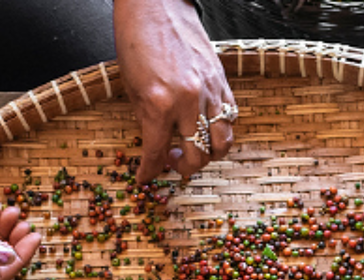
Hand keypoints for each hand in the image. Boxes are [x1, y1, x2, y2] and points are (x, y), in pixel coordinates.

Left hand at [115, 0, 235, 181]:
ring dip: (208, 155)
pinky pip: (231, 118)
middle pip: (197, 156)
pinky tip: (206, 128)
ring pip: (222, 143)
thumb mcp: (132, 88)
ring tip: (193, 149)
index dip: (150, 172)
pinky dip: (221, 131)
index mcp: (160, 104)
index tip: (145, 179)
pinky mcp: (222, 81)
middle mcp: (189, 102)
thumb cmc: (137, 42)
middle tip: (172, 162)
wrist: (157, 6)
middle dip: (184, 168)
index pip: (157, 153)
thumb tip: (155, 147)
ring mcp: (210, 92)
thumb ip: (146, 121)